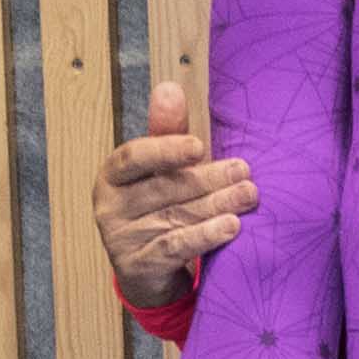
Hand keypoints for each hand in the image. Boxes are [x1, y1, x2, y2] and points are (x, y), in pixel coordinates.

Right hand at [96, 98, 255, 309]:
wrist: (148, 271)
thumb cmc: (158, 208)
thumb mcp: (160, 170)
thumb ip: (167, 131)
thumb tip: (170, 87)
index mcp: (112, 175)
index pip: (133, 157)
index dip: (165, 150)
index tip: (198, 146)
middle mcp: (110, 206)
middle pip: (164, 188)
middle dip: (208, 178)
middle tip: (244, 171)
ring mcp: (122, 239)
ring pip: (175, 216)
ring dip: (216, 204)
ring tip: (248, 194)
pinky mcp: (139, 266)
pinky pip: (175, 246)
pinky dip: (205, 235)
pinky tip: (231, 226)